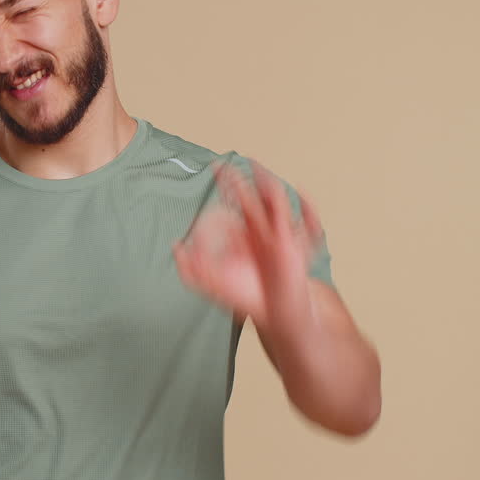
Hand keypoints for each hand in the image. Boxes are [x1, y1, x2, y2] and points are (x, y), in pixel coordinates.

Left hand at [173, 160, 323, 332]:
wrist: (273, 313)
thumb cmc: (247, 297)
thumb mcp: (212, 283)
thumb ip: (190, 269)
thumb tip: (175, 246)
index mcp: (241, 238)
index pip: (227, 212)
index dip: (216, 203)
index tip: (206, 194)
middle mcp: (257, 233)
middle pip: (246, 200)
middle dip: (235, 182)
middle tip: (221, 166)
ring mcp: (275, 236)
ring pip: (271, 203)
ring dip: (265, 184)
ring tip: (256, 167)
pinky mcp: (290, 245)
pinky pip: (298, 221)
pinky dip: (303, 206)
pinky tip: (295, 192)